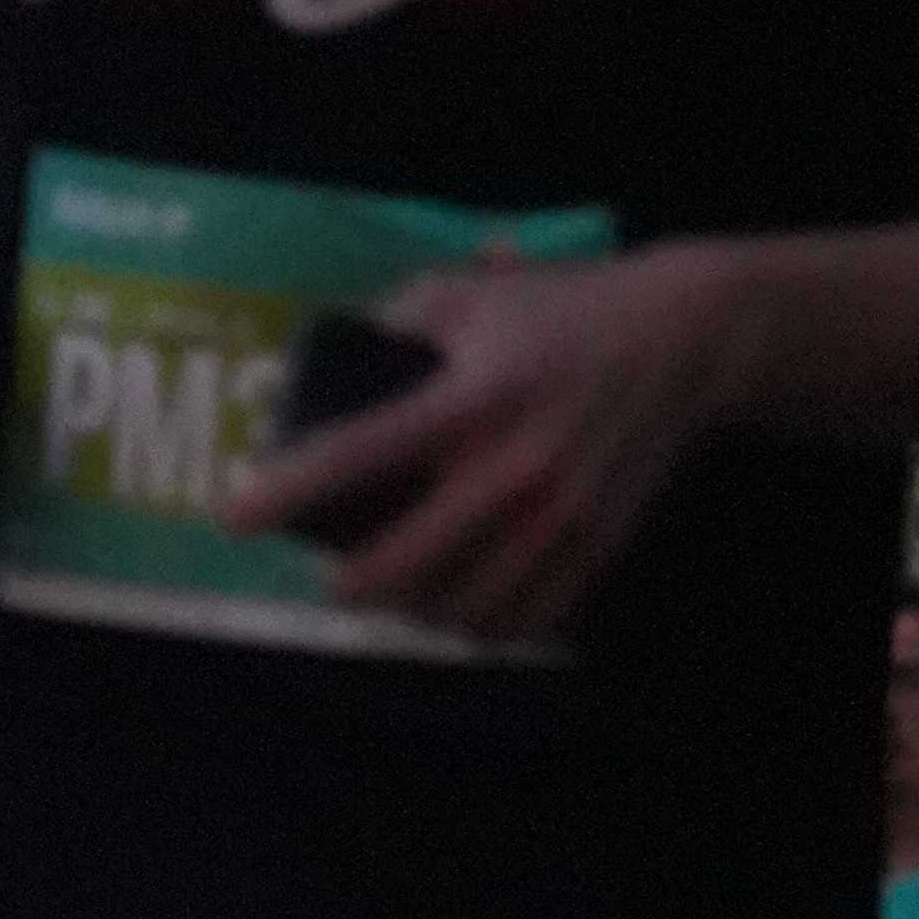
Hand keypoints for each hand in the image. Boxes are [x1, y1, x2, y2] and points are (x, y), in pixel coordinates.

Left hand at [225, 242, 733, 640]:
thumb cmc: (567, 311)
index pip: (361, 453)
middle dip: (350, 585)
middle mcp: (510, 469)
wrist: (684, 344)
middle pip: (406, 559)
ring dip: (414, 612)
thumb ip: (402, 318)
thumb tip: (343, 353)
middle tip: (327, 582)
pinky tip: (461, 610)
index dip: (291, 490)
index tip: (234, 518)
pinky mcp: (596, 546)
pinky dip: (481, 626)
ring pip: (463, 604)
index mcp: (471, 400)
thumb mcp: (475, 292)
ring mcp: (557, 517)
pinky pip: (524, 617)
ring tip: (394, 598)